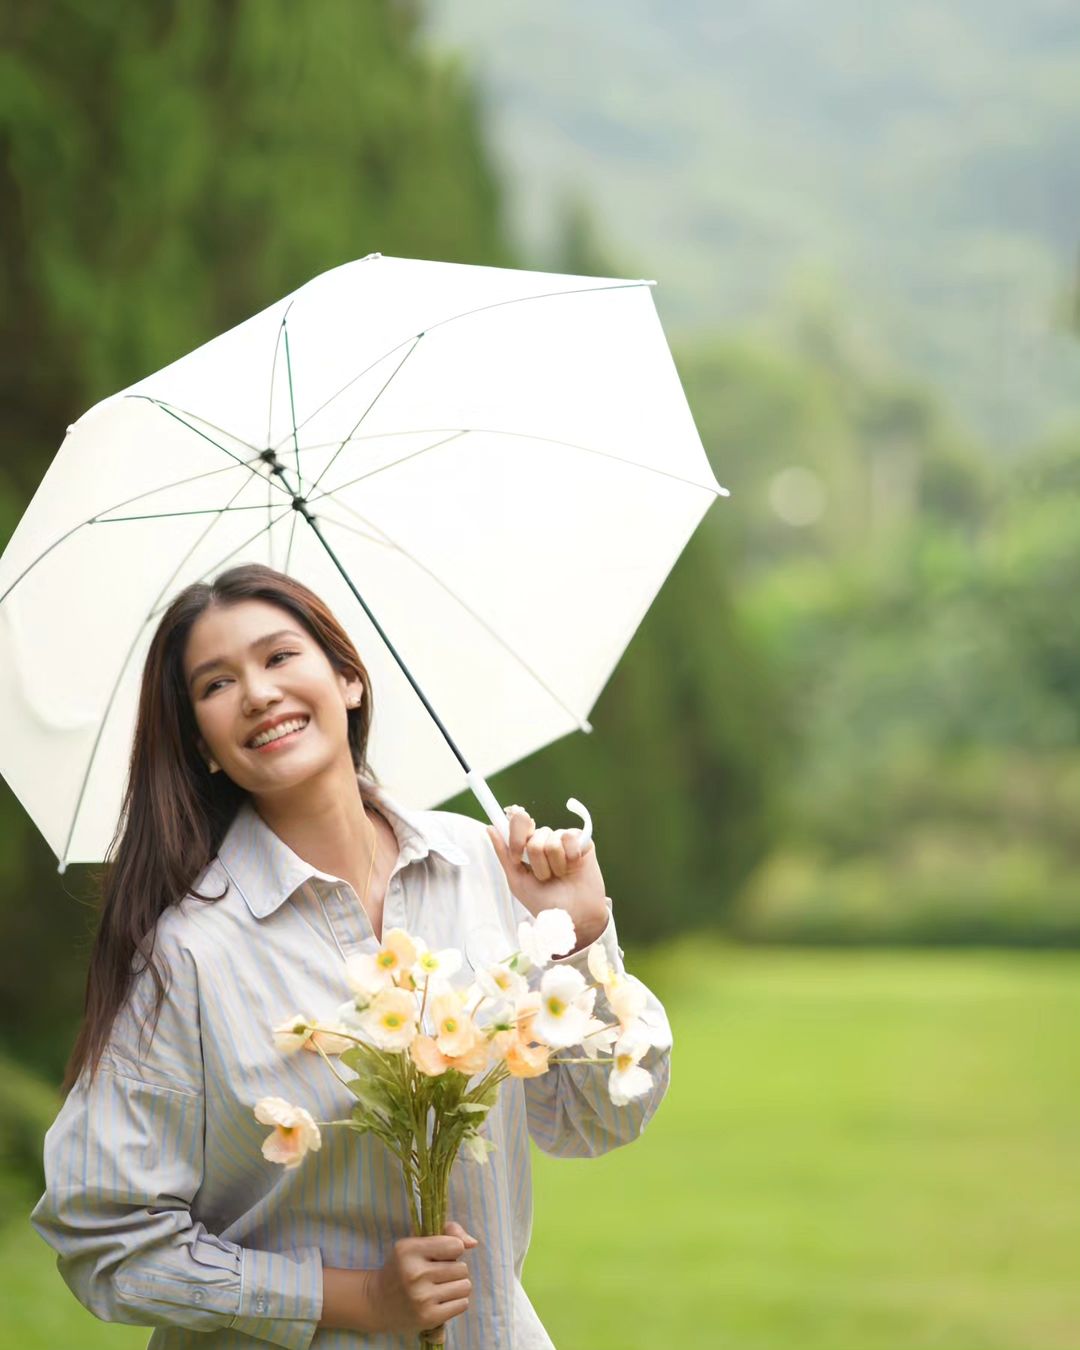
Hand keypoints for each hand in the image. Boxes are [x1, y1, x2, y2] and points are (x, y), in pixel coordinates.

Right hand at [370, 1220, 477, 1336]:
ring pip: (465, 1286)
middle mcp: (415, 1274)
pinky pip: (463, 1304)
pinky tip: (442, 1299)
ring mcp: (422, 1298)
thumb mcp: (417, 1242)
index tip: (441, 1254)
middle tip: (437, 1273)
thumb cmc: (403, 1267)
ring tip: (441, 1286)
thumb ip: (447, 1233)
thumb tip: (473, 1243)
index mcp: (409, 1250)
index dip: (453, 1249)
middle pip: (462, 1268)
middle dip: (454, 1269)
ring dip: (457, 1285)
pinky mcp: (429, 1318)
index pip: (456, 1246)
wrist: (378, 1302)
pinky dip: (456, 1301)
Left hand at [487, 806, 608, 952]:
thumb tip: (490, 828)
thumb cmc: (544, 901)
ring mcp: (564, 839)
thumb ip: (504, 854)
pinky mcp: (582, 841)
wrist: (572, 916)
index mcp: (528, 845)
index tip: (517, 857)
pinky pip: (570, 837)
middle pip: (534, 837)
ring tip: (561, 876)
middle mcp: (545, 839)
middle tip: (545, 877)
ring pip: (552, 840)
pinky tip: (574, 867)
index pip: (519, 823)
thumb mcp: (517, 880)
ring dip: (554, 865)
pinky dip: (570, 858)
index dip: (516, 836)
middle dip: (537, 863)